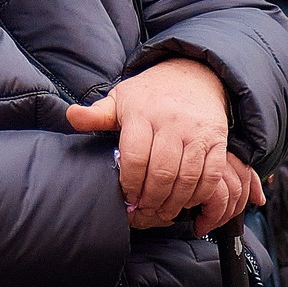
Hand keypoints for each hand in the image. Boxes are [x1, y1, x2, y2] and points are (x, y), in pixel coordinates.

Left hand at [66, 58, 266, 233]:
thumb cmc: (149, 96)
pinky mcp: (217, 140)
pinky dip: (199, 193)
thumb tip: (70, 116)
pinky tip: (187, 200)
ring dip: (174, 201)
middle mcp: (171, 122)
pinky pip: (211, 174)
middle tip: (144, 209)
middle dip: (151, 198)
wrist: (193, 76)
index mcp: (142, 113)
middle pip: (162, 171)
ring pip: (186, 177)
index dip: (130, 183)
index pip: (135, 156)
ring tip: (162, 210)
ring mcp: (196, 132)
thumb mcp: (119, 100)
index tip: (127, 196)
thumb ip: (96, 115)